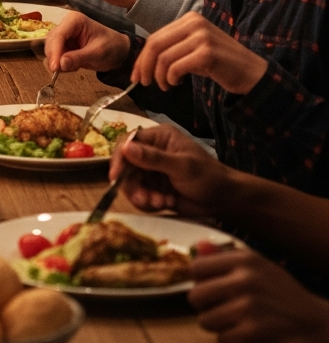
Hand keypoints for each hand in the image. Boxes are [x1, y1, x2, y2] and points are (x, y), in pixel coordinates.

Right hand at [43, 11, 130, 72]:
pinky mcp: (64, 45)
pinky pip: (55, 56)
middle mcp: (66, 25)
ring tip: (75, 67)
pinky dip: (61, 64)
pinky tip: (74, 66)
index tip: (55, 67)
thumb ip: (78, 58)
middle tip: (61, 71)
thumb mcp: (97, 53)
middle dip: (55, 57)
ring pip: (50, 49)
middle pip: (51, 42)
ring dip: (58, 62)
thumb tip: (60, 64)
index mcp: (74, 20)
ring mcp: (64, 35)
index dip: (54, 51)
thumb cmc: (112, 46)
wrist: (118, 51)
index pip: (58, 35)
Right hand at [109, 124, 230, 216]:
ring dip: (142, 196)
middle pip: (126, 166)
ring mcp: (151, 171)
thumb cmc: (208, 177)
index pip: (128, 142)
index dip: (119, 158)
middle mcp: (151, 152)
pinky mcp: (153, 189)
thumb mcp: (182, 166)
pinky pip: (139, 196)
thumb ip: (154, 158)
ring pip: (131, 183)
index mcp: (158, 138)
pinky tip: (166, 203)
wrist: (226, 202)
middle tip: (146, 199)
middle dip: (133, 184)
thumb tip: (126, 148)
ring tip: (160, 202)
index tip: (116, 176)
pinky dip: (149, 203)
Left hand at [132, 12, 267, 94]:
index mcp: (189, 19)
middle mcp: (194, 23)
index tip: (136, 75)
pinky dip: (171, 78)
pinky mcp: (207, 53)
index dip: (141, 58)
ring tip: (165, 85)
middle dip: (144, 66)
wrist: (252, 73)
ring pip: (164, 58)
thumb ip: (171, 48)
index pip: (155, 37)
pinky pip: (176, 67)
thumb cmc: (219, 63)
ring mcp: (202, 37)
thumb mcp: (193, 48)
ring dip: (159, 76)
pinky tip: (176, 83)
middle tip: (143, 83)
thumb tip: (142, 62)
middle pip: (155, 45)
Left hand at [189, 251, 328, 342]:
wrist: (318, 325)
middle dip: (205, 306)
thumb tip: (197, 246)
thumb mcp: (259, 266)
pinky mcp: (252, 335)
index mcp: (243, 260)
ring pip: (205, 320)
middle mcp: (244, 281)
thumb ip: (224, 256)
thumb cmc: (283, 294)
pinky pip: (222, 340)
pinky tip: (248, 334)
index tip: (210, 287)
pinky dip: (232, 341)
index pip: (195, 268)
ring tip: (236, 321)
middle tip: (221, 308)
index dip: (199, 281)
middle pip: (195, 296)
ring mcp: (248, 309)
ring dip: (218, 325)